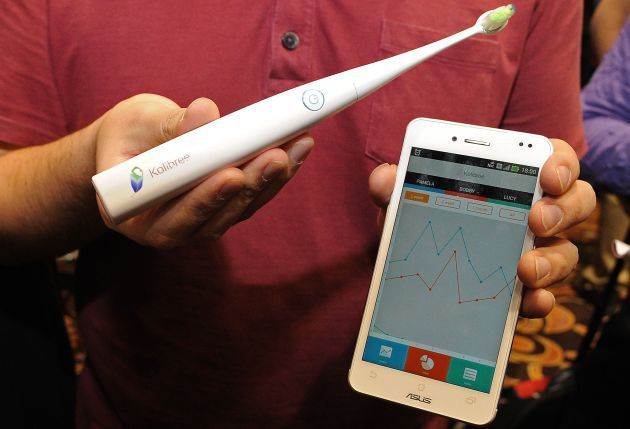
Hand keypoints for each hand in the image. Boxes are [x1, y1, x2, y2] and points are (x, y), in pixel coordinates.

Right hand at [95, 94, 313, 248]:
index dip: (204, 200)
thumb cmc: (127, 135)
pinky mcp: (224, 208)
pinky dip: (276, 173)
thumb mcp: (136, 122)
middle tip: (276, 157)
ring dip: (271, 180)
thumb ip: (168, 124)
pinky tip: (297, 148)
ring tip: (296, 146)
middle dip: (249, 187)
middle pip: (215, 218)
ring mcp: (200, 222)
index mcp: (134, 217)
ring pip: (240, 209)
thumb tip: (204, 113)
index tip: (231, 176)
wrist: (132, 144)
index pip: (172, 218)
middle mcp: (169, 229)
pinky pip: (252, 196)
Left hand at [368, 139, 594, 317]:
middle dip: (562, 209)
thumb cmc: (422, 224)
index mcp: (510, 181)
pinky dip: (540, 299)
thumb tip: (384, 178)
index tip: (547, 173)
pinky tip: (528, 300)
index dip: (559, 163)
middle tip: (536, 219)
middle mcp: (531, 215)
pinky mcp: (522, 291)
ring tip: (524, 268)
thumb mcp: (408, 204)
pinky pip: (544, 295)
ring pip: (565, 252)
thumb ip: (396, 188)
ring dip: (551, 260)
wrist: (415, 274)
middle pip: (574, 203)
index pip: (550, 161)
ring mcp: (532, 253)